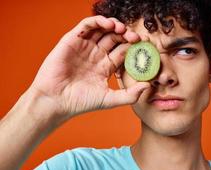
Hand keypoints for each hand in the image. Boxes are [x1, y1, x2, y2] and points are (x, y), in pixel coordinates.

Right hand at [29, 15, 149, 117]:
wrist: (56, 101)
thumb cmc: (81, 102)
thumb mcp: (110, 99)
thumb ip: (130, 95)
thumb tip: (148, 86)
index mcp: (106, 66)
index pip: (123, 51)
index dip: (134, 47)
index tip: (145, 45)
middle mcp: (96, 55)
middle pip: (115, 38)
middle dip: (126, 35)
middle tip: (135, 37)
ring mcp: (85, 47)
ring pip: (102, 29)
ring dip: (114, 26)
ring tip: (122, 29)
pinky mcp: (72, 41)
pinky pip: (86, 26)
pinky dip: (98, 22)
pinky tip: (108, 25)